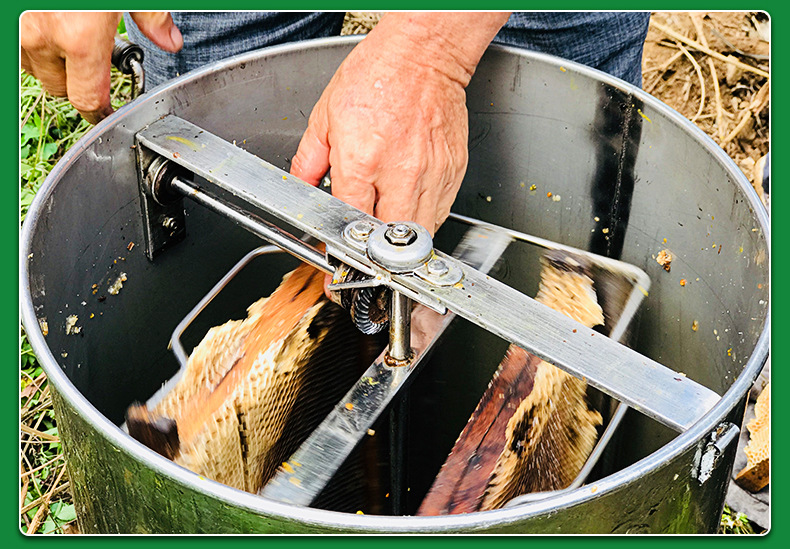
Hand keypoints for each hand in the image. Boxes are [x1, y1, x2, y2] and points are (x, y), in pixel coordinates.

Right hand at [20, 12, 182, 123]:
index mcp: (80, 37)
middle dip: (78, 80)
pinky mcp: (6, 17)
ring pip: (34, 66)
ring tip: (70, 33)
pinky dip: (32, 40)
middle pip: (60, 88)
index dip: (98, 110)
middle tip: (93, 57)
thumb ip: (151, 16)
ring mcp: (16, 26)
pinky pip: (17, 44)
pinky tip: (51, 21)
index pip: (86, 99)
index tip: (105, 110)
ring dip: (52, 60)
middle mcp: (42, 37)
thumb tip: (170, 41)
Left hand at [290, 13, 508, 234]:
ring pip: (419, 233)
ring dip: (401, 240)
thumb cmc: (378, 75)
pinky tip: (410, 205)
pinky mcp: (453, 171)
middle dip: (376, 251)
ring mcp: (432, 174)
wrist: (424, 53)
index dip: (343, 243)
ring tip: (389, 230)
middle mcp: (400, 172)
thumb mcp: (326, 115)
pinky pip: (440, 213)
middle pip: (389, 240)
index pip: (351, 222)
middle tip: (367, 249)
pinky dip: (423, 219)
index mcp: (362, 160)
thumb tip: (301, 187)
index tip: (341, 257)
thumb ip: (309, 159)